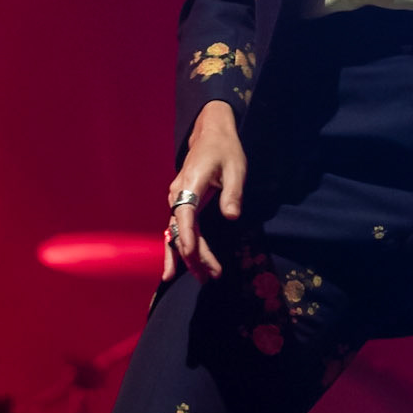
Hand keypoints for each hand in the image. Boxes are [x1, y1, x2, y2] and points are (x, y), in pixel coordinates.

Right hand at [164, 101, 245, 283]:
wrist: (209, 133)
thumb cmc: (224, 149)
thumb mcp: (236, 168)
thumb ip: (232, 193)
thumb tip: (232, 216)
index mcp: (190, 184)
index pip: (185, 214)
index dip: (186, 236)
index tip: (191, 255)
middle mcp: (177, 194)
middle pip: (180, 230)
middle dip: (194, 256)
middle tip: (211, 277)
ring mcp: (176, 199)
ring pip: (176, 233)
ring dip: (187, 257)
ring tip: (202, 278)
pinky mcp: (181, 203)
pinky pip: (178, 229)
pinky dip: (180, 248)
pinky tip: (181, 266)